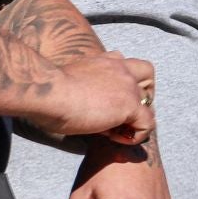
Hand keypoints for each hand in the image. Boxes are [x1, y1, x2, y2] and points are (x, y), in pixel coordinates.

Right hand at [26, 51, 155, 142]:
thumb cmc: (48, 92)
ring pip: (149, 103)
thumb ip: (81, 87)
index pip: (124, 61)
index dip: (125, 81)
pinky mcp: (130, 105)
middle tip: (125, 114)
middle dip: (142, 95)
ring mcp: (127, 86)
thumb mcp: (67, 83)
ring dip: (135, 119)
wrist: (48, 93)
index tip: (110, 99)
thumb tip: (79, 105)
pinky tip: (114, 138)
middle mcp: (118, 68)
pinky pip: (148, 124)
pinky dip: (135, 136)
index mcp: (102, 61)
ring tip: (114, 130)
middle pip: (148, 74)